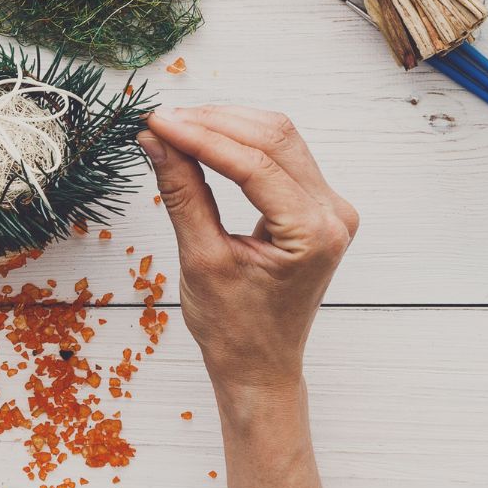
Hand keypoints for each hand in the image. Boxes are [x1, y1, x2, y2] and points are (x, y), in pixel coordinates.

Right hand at [139, 107, 357, 404]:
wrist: (260, 366)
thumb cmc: (234, 328)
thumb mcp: (201, 259)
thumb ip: (182, 193)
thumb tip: (156, 140)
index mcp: (313, 234)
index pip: (254, 164)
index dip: (200, 136)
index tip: (155, 122)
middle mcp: (333, 214)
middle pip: (273, 138)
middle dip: (212, 122)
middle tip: (159, 122)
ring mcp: (330, 208)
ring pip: (278, 138)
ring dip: (224, 125)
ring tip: (173, 127)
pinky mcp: (317, 206)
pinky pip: (280, 155)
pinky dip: (238, 142)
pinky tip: (202, 140)